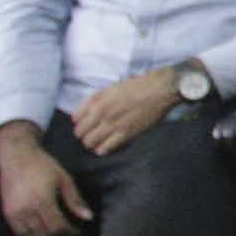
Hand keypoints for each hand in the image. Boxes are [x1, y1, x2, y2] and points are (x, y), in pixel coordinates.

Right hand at [0, 124, 91, 235]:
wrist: (16, 155)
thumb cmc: (43, 165)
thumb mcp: (64, 179)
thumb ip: (75, 200)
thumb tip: (89, 218)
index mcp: (43, 200)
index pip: (58, 227)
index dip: (70, 232)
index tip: (77, 232)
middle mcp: (27, 209)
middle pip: (46, 234)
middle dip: (59, 234)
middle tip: (67, 229)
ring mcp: (15, 212)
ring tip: (53, 229)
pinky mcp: (7, 213)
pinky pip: (20, 233)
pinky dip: (31, 234)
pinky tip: (39, 227)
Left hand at [67, 66, 187, 153]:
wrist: (160, 90)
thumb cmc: (137, 86)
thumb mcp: (110, 88)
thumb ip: (94, 101)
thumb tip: (80, 115)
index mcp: (97, 100)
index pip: (76, 119)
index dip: (79, 122)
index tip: (85, 124)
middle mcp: (102, 113)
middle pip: (80, 133)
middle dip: (84, 134)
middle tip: (92, 133)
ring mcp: (113, 125)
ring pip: (90, 142)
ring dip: (93, 143)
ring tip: (99, 140)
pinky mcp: (125, 134)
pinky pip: (105, 148)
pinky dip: (103, 149)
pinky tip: (108, 145)